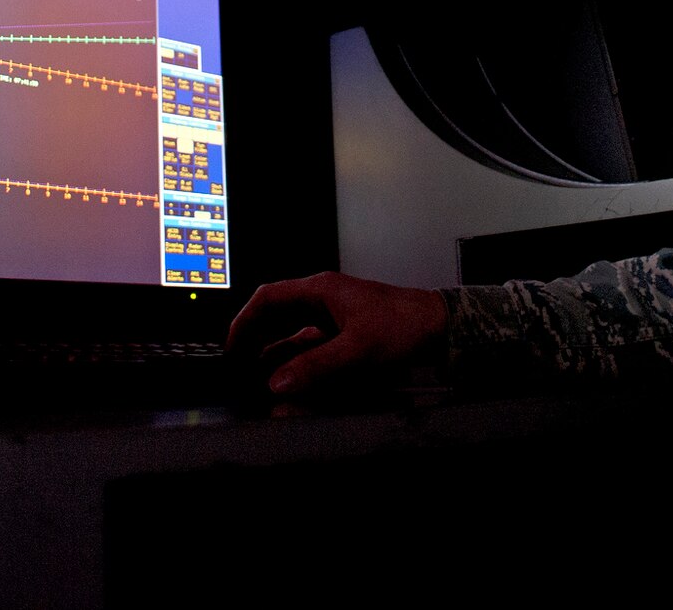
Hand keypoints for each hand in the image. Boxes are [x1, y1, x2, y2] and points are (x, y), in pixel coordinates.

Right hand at [226, 271, 446, 396]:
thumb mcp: (357, 349)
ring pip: (294, 336)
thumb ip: (316, 367)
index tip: (231, 346)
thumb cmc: (405, 326)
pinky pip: (312, 349)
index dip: (245, 321)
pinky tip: (293, 383)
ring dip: (277, 357)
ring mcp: (335, 319)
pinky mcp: (346, 336)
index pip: (268, 298)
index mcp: (321, 290)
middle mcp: (324, 301)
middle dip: (256, 341)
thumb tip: (278, 383)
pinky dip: (299, 365)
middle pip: (277, 317)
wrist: (441, 329)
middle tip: (239, 367)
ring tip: (260, 380)